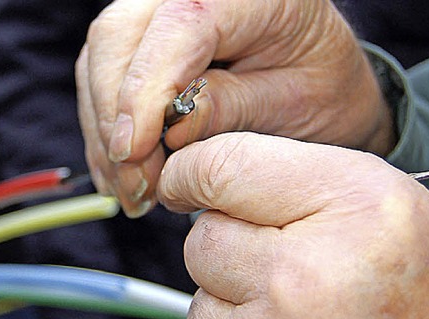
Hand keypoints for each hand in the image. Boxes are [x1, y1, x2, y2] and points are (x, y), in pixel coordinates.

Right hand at [77, 0, 394, 216]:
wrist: (326, 85)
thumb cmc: (322, 92)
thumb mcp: (293, 106)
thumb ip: (230, 109)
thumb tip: (168, 131)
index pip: (178, 27)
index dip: (145, 94)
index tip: (133, 155)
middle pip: (119, 37)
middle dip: (115, 120)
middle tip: (135, 188)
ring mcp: (162, 11)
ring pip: (101, 58)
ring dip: (105, 132)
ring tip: (131, 191)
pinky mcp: (145, 39)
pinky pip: (103, 74)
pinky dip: (107, 127)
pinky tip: (122, 169)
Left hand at [157, 132, 428, 318]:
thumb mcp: (396, 217)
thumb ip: (300, 183)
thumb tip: (205, 180)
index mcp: (356, 215)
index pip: (224, 167)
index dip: (193, 171)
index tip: (185, 182)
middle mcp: (307, 283)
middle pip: (203, 241)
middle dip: (234, 253)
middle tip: (295, 280)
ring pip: (200, 307)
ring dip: (239, 317)